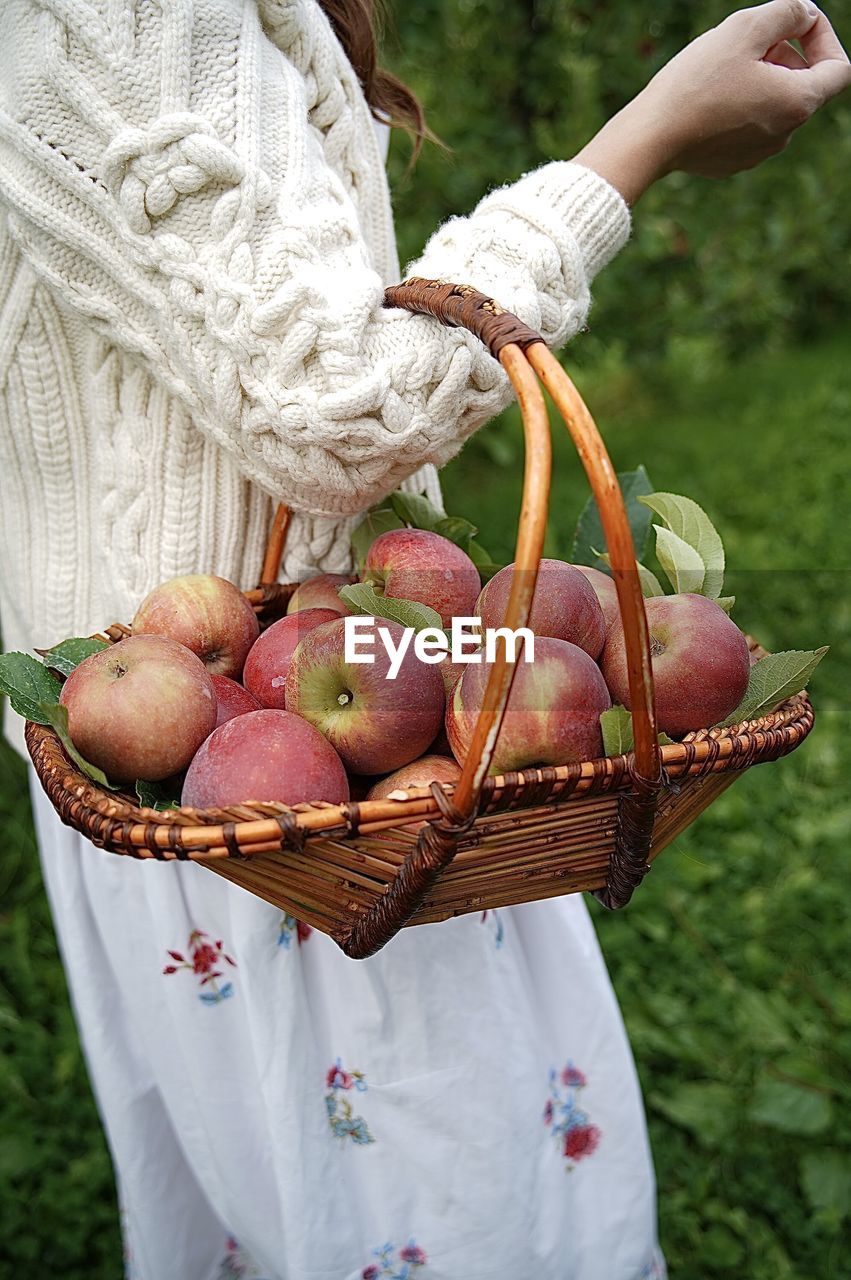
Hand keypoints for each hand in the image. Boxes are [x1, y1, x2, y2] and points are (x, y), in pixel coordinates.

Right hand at [574, 1, 850, 204]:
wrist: (651, 138)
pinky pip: (747, 125)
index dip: (822, 36)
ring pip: (773, 105)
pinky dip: (739, 104)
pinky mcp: (732, 162)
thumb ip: (787, 11)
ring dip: (760, 78)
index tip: (793, 22)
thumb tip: (803, 14)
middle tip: (747, 41)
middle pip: (803, 85)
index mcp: (798, 103)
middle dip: (784, 55)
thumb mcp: (745, 28)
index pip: (839, 68)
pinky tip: (708, 96)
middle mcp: (785, 135)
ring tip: (722, 68)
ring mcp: (758, 153)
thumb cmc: (697, 83)